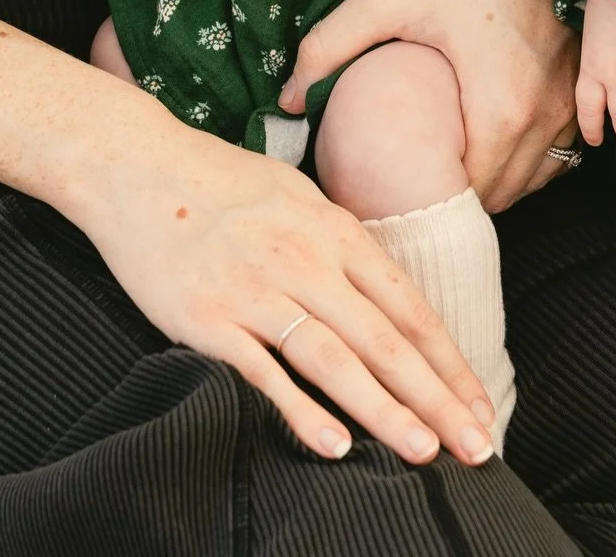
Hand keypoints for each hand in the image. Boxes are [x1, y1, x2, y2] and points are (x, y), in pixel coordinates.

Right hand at [68, 85, 497, 465]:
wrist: (134, 165)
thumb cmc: (218, 181)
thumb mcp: (295, 195)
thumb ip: (339, 245)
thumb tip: (382, 299)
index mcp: (333, 230)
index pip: (408, 307)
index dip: (449, 362)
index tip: (481, 405)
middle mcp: (304, 259)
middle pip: (385, 340)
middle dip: (437, 399)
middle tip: (477, 447)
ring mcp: (255, 289)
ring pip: (334, 358)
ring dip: (384, 409)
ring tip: (424, 451)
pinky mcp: (206, 318)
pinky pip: (262, 370)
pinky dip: (299, 409)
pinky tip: (333, 445)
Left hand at [278, 0, 578, 211]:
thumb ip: (330, 48)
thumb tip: (287, 99)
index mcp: (501, 109)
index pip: (468, 193)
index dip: (430, 203)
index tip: (398, 196)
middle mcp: (546, 115)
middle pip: (504, 194)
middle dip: (462, 198)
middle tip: (418, 187)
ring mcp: (569, 98)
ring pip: (537, 175)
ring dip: (500, 180)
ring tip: (451, 166)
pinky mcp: (578, 80)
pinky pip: (558, 145)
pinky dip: (530, 155)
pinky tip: (492, 136)